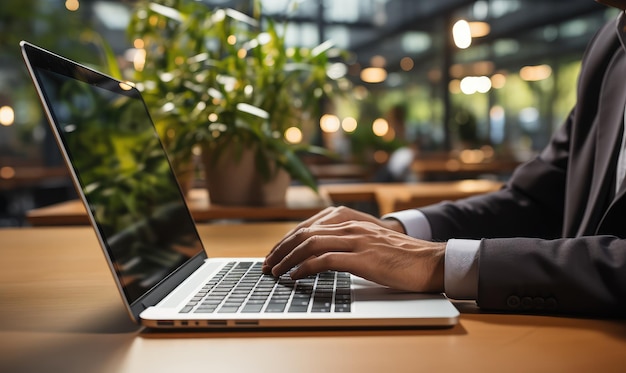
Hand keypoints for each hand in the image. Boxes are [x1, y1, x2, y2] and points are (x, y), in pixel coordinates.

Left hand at [263, 206, 445, 292]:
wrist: (431, 261)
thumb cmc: (402, 257)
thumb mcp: (370, 244)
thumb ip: (348, 243)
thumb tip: (323, 256)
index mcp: (351, 222)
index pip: (309, 227)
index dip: (287, 241)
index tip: (274, 254)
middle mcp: (351, 227)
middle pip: (304, 234)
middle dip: (281, 250)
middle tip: (267, 264)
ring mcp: (356, 240)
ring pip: (310, 244)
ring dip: (287, 259)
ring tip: (276, 272)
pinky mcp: (362, 258)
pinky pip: (324, 261)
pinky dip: (304, 269)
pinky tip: (295, 278)